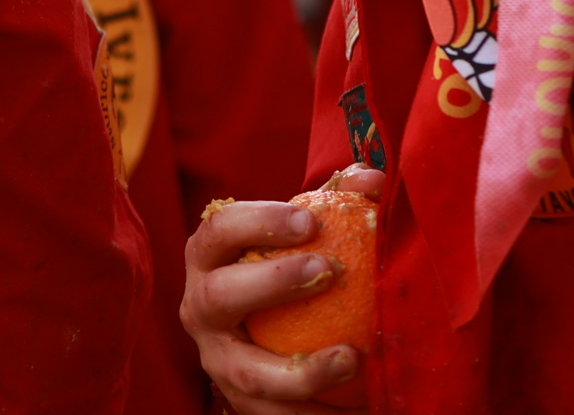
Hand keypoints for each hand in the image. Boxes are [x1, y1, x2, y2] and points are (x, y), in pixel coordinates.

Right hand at [184, 167, 383, 411]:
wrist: (262, 327)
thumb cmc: (284, 263)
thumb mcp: (300, 230)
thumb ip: (336, 200)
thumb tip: (373, 181)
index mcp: (208, 257)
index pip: (219, 230)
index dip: (260, 222)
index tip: (312, 221)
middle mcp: (201, 308)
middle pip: (220, 297)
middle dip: (272, 283)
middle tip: (330, 270)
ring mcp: (217, 360)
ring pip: (246, 373)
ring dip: (300, 370)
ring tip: (351, 358)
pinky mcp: (239, 402)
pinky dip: (314, 414)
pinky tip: (356, 405)